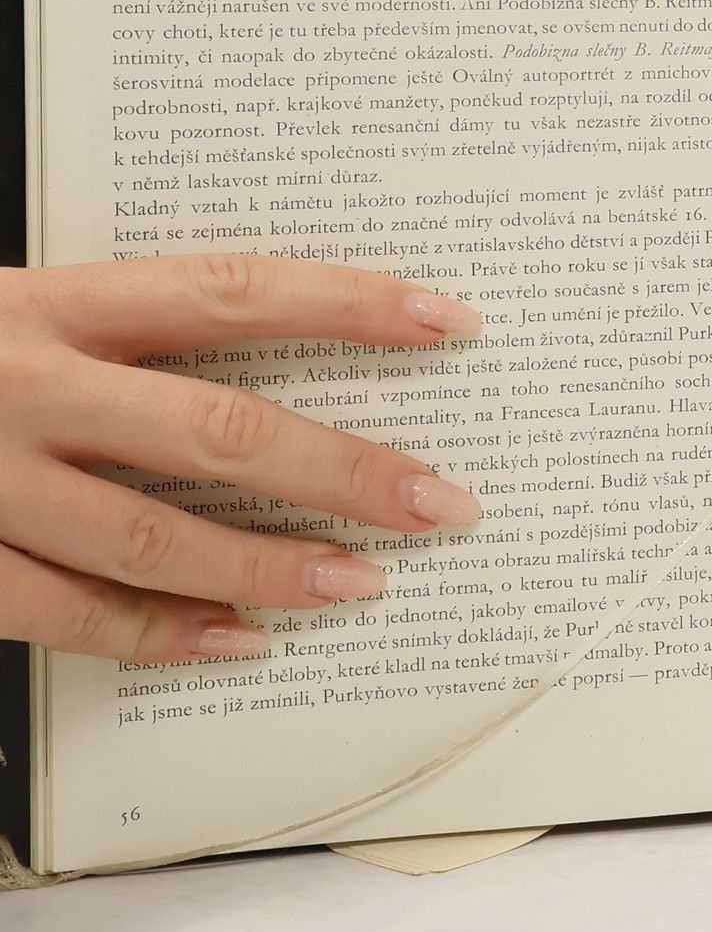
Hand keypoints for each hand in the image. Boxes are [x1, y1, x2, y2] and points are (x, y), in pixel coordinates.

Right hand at [0, 256, 485, 661]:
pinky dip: (159, 634)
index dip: (349, 303)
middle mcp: (20, 380)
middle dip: (344, 468)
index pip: (233, 290)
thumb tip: (281, 354)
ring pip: (151, 536)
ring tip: (363, 582)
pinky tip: (240, 641)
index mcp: (49, 298)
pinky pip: (63, 612)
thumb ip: (126, 327)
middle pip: (216, 426)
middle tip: (441, 500)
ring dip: (271, 566)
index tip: (448, 318)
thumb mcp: (16, 306)